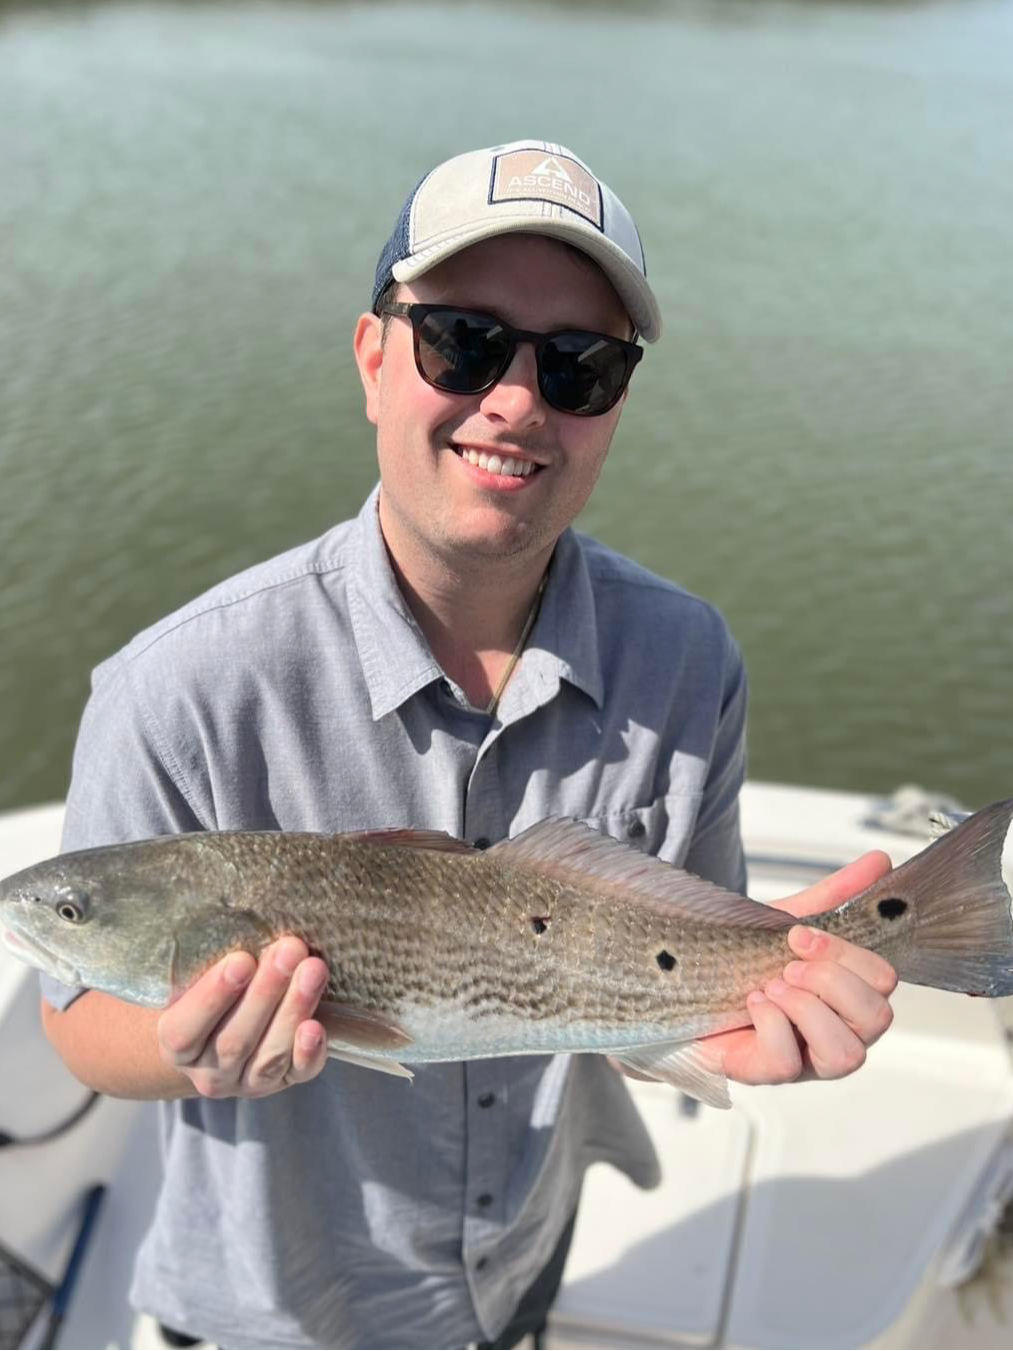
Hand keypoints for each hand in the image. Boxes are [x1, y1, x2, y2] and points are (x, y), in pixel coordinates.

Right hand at [157, 937, 330, 1097]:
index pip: (185, 1031)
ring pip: (269, 1054)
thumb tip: (243, 921)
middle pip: (235, 1040)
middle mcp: (208, 1071)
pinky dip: (309, 1052)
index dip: (212, 997)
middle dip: (266, 992)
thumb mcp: (195, 978)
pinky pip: (297, 1073)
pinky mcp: (283, 1082)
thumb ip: (206, 960)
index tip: (241, 960)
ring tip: (314, 969)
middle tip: (289, 949)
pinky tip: (317, 1027)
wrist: (222, 1030)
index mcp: (176, 1045)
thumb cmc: (210, 989)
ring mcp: (246, 1081)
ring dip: (294, 1009)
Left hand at [702, 851, 897, 1088]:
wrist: (678, 980)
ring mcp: (803, 1060)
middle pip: (877, 1017)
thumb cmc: (739, 960)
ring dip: (808, 1009)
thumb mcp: (785, 922)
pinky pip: (787, 1063)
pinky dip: (772, 1025)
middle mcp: (834, 1031)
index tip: (800, 934)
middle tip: (788, 963)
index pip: (883, 981)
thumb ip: (833, 895)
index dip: (848, 954)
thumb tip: (879, 861)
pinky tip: (751, 1003)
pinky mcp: (764, 1074)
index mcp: (845, 995)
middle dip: (833, 980)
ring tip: (771, 986)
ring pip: (847, 1054)